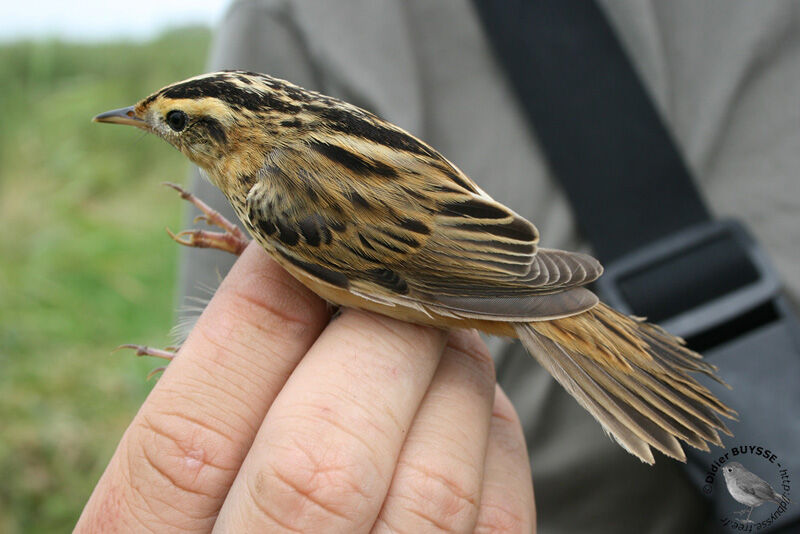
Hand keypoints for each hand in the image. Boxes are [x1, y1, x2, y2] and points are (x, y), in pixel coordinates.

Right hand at [76, 243, 534, 532]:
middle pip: (323, 458)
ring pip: (433, 487)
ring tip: (440, 329)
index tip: (293, 247)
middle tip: (392, 277)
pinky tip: (466, 404)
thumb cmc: (242, 525)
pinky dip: (492, 434)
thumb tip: (309, 282)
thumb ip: (231, 409)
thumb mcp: (186, 496)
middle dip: (373, 335)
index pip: (189, 439)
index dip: (251, 319)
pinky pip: (496, 516)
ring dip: (449, 376)